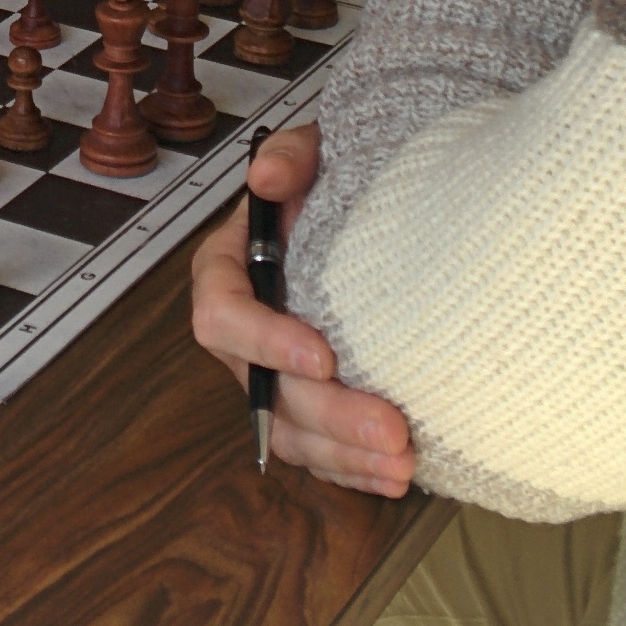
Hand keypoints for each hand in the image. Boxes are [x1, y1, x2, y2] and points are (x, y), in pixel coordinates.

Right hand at [189, 126, 418, 496]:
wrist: (381, 204)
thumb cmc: (338, 178)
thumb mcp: (316, 148)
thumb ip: (292, 154)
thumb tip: (268, 177)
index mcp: (229, 270)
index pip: (223, 314)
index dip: (265, 341)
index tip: (325, 355)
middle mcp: (245, 332)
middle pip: (266, 389)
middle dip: (327, 415)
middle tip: (391, 428)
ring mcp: (275, 374)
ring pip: (291, 433)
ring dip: (344, 455)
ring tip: (403, 464)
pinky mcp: (309, 404)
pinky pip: (318, 450)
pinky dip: (353, 469)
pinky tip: (395, 476)